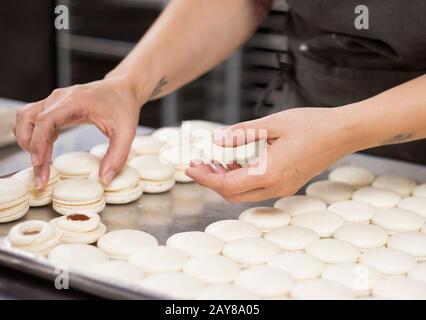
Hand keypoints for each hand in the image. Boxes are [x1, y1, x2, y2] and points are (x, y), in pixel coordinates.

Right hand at [14, 76, 140, 189]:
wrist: (123, 88)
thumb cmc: (124, 107)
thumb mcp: (127, 133)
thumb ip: (117, 156)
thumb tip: (104, 179)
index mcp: (76, 101)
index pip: (46, 120)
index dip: (38, 142)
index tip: (38, 163)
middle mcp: (60, 98)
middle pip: (29, 119)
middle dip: (30, 147)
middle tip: (40, 174)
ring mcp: (54, 100)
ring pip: (26, 118)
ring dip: (28, 140)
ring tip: (42, 163)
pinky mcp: (54, 106)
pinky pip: (34, 120)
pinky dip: (35, 137)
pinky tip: (47, 151)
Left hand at [186, 107, 355, 201]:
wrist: (342, 133)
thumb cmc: (310, 125)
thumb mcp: (272, 124)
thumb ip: (242, 134)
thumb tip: (215, 140)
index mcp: (269, 173)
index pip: (227, 185)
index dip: (205, 178)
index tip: (190, 168)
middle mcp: (275, 187)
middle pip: (232, 194)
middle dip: (212, 181)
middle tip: (198, 164)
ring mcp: (283, 188)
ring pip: (244, 193)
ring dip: (225, 181)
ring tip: (213, 162)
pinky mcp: (287, 184)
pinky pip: (257, 189)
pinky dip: (241, 180)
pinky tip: (234, 164)